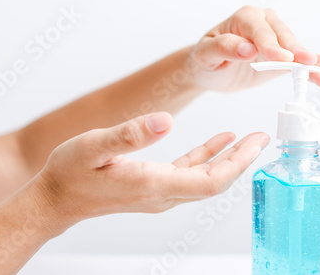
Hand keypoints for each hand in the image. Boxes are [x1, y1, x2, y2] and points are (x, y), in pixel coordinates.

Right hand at [33, 112, 268, 231]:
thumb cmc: (70, 173)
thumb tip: (165, 121)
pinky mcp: (153, 185)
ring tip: (248, 139)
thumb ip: (130, 134)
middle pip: (214, 182)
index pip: (209, 181)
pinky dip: (206, 156)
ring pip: (205, 178)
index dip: (237, 164)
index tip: (256, 144)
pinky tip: (218, 141)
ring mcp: (159, 191)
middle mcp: (162, 193)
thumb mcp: (94, 146)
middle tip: (263, 137)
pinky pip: (189, 173)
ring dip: (228, 159)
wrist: (56, 198)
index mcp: (153, 184)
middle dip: (241, 160)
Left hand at [190, 6, 319, 90]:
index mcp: (245, 18)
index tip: (281, 58)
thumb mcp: (206, 54)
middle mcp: (264, 23)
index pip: (260, 31)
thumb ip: (224, 48)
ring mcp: (276, 39)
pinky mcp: (282, 57)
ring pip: (295, 48)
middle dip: (295, 49)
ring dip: (310, 59)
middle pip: (282, 36)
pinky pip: (298, 63)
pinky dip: (312, 72)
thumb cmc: (205, 59)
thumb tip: (246, 48)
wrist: (210, 70)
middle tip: (307, 62)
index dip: (270, 45)